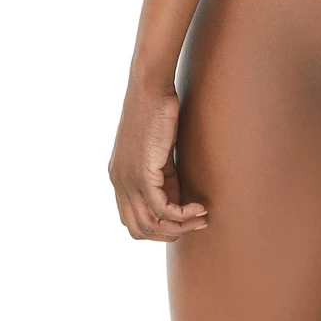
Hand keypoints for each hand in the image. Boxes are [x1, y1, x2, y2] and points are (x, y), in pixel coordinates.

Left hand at [109, 85, 208, 240]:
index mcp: (119, 177)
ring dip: (179, 227)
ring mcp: (128, 180)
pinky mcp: (142, 174)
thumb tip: (176, 198)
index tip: (183, 219)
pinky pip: (162, 209)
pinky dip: (182, 214)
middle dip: (169, 233)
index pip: (132, 220)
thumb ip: (163, 175)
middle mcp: (119, 183)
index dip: (158, 227)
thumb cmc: (157, 110)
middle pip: (139, 230)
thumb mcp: (158, 150)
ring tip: (201, 218)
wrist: (150, 87)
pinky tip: (199, 207)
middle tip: (195, 224)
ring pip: (150, 225)